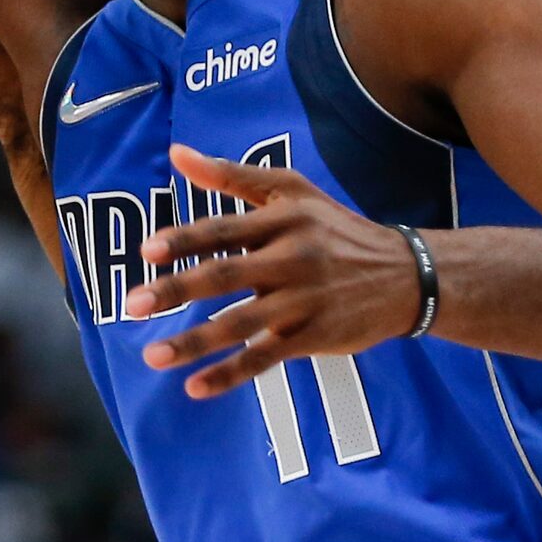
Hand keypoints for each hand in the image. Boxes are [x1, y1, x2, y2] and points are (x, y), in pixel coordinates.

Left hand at [126, 145, 423, 397]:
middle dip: (178, 290)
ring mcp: (305, 300)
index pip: (226, 229)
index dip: (186, 239)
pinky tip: (195, 387)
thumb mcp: (294, 193)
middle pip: (227, 275)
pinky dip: (230, 374)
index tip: (148, 251)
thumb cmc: (338, 230)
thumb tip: (177, 154)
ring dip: (194, 341)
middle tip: (133, 304)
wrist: (408, 275)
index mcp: (285, 220)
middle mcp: (294, 258)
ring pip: (241, 323)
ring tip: (152, 356)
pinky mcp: (315, 336)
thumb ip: (232, 176)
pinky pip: (266, 357)